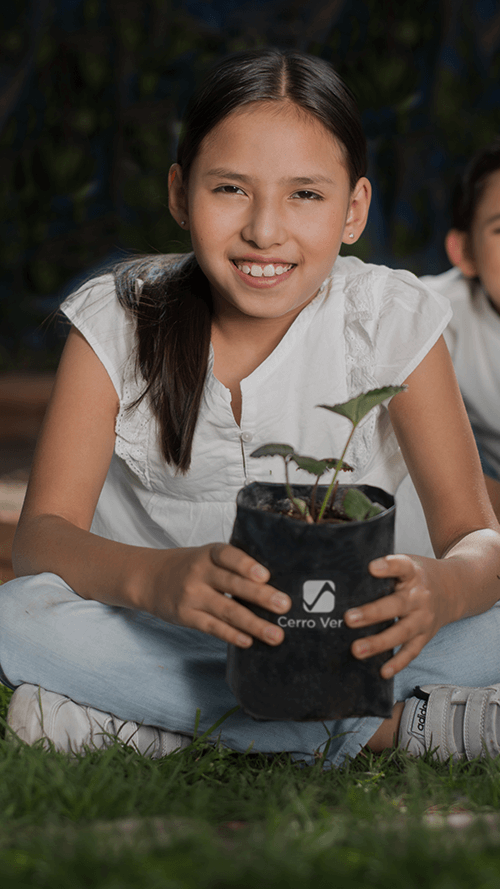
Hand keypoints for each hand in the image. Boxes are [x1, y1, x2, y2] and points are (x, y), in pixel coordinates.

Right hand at [145, 543, 290, 648]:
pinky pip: (212, 627)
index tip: (265, 575)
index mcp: (209, 553)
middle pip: (233, 585)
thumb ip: (234, 566)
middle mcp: (199, 573)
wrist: (149, 578)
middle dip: (261, 596)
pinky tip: (249, 641)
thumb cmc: (190, 567)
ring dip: (254, 624)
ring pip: (227, 611)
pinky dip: (232, 635)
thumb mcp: (207, 556)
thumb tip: (274, 586)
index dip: (246, 565)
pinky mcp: (186, 616)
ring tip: (276, 635)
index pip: (228, 556)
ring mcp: (192, 596)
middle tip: (284, 606)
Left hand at [344, 554, 440, 678]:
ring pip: (401, 632)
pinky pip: (411, 651)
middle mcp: (420, 596)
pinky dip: (398, 663)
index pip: (402, 566)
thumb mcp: (407, 564)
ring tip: (356, 650)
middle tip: (348, 618)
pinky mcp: (425, 635)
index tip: (372, 568)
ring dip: (378, 643)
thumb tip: (345, 577)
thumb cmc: (418, 576)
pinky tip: (382, 671)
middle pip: (396, 605)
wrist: (455, 589)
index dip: (388, 566)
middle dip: (371, 613)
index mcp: (413, 572)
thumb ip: (384, 569)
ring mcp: (423, 618)